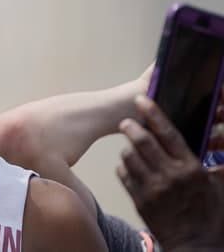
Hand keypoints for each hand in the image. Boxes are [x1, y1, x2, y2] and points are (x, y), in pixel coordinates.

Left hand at [116, 95, 223, 248]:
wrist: (196, 245)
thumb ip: (212, 165)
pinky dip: (125, 168)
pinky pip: (123, 174)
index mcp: (191, 169)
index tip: (141, 100)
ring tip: (133, 150)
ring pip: (128, 156)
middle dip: (131, 127)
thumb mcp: (217, 186)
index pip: (169, 134)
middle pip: (142, 141)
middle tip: (126, 123)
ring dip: (128, 149)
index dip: (153, 114)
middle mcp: (170, 177)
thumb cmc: (209, 214)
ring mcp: (152, 189)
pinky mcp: (139, 200)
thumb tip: (217, 140)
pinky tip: (132, 169)